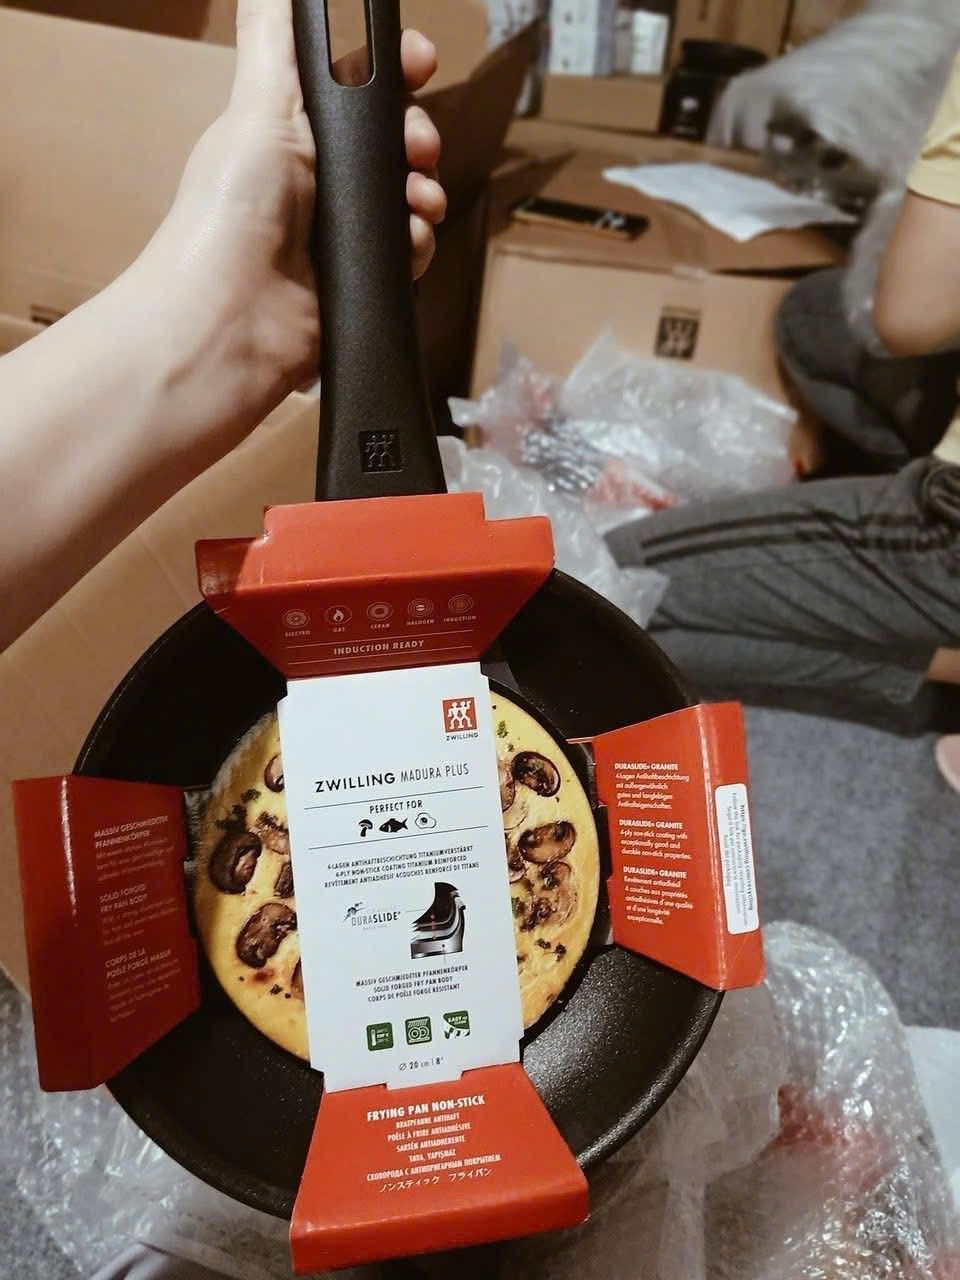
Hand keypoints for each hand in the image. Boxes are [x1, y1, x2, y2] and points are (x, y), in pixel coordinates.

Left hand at [128, 0, 445, 449]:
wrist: (232, 324)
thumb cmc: (230, 214)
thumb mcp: (257, 107)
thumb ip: (276, 38)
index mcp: (291, 129)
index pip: (355, 85)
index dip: (393, 71)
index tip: (417, 62)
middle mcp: (317, 178)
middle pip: (394, 141)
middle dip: (417, 136)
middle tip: (417, 146)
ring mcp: (341, 233)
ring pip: (410, 197)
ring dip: (424, 193)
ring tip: (416, 200)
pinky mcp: (361, 280)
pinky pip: (410, 251)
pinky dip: (415, 245)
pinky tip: (405, 244)